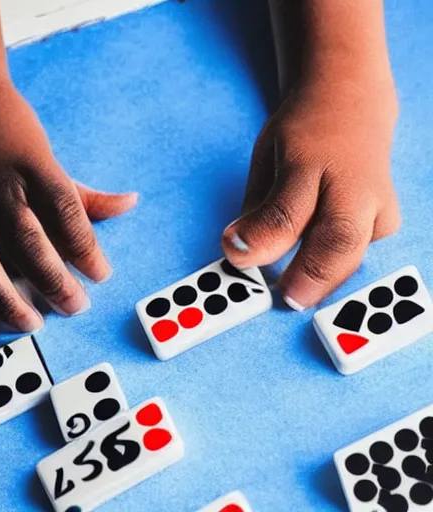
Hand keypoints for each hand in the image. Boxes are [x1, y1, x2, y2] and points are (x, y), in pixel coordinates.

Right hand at [0, 82, 136, 330]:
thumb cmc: (14, 134)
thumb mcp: (54, 159)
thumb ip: (89, 195)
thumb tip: (131, 203)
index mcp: (34, 170)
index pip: (65, 214)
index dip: (86, 249)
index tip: (102, 275)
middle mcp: (0, 193)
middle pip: (29, 243)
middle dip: (54, 281)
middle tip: (77, 306)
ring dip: (9, 299)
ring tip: (33, 323)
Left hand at [222, 77, 399, 309]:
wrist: (352, 105)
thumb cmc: (302, 136)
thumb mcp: (268, 158)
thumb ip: (259, 208)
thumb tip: (242, 255)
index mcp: (311, 158)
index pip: (287, 211)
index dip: (260, 239)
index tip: (234, 256)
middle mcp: (352, 181)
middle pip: (338, 240)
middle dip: (310, 278)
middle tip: (285, 301)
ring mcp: (378, 201)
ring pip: (355, 253)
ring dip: (325, 282)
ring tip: (297, 296)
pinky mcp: (386, 219)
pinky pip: (360, 252)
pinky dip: (336, 269)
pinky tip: (317, 275)